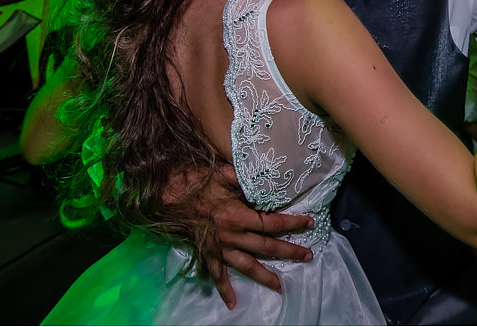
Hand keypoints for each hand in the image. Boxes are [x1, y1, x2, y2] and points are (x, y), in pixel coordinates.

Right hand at [168, 164, 314, 308]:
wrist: (166, 193)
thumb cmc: (197, 180)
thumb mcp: (226, 174)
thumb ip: (249, 179)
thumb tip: (272, 178)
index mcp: (238, 216)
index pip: (272, 223)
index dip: (292, 223)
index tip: (309, 223)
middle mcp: (230, 235)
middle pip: (266, 247)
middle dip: (289, 252)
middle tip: (307, 256)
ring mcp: (219, 247)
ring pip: (247, 266)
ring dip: (265, 276)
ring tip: (281, 286)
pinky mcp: (206, 253)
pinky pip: (217, 274)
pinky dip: (224, 289)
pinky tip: (232, 302)